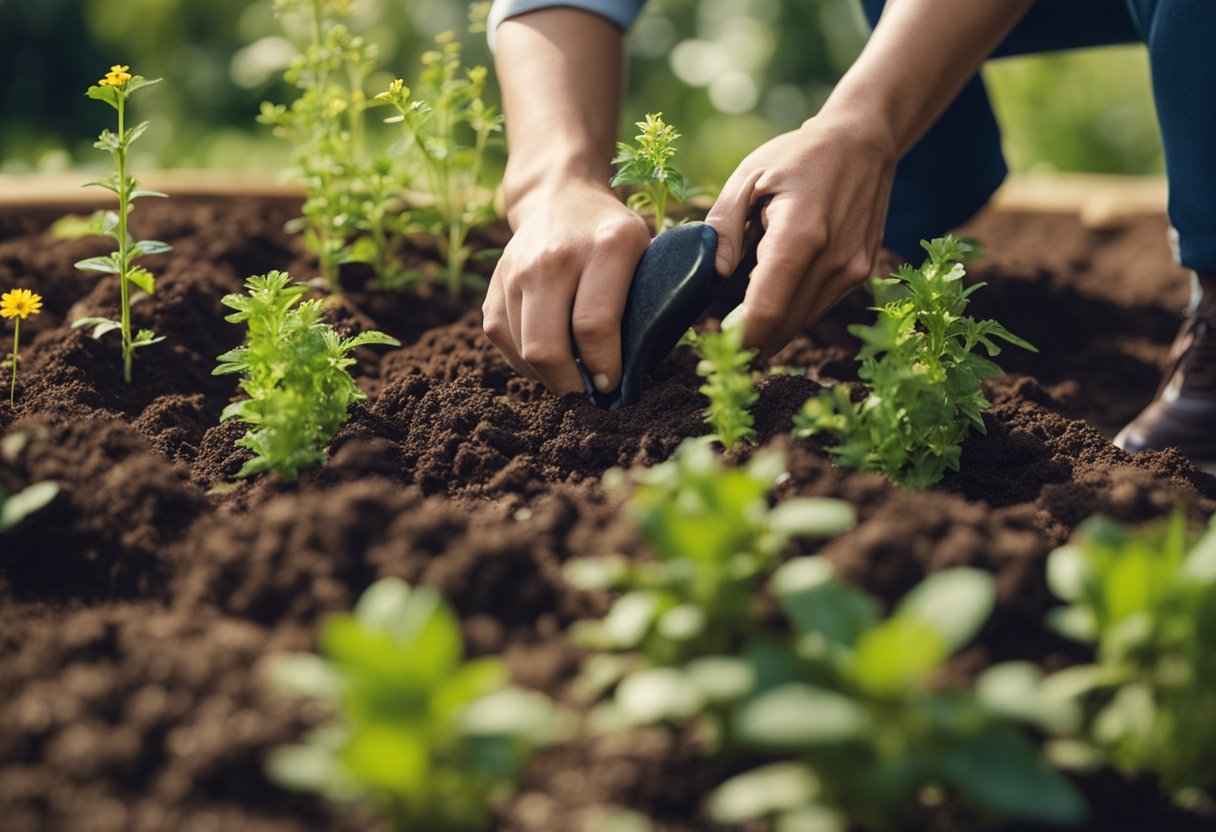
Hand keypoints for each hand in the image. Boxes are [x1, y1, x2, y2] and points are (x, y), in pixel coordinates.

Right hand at [483, 181, 650, 393]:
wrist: (560, 197)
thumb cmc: (612, 236)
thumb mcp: (645, 252)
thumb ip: (649, 300)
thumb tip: (641, 366)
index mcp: (607, 245)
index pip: (594, 326)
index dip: (604, 367)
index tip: (613, 384)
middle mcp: (554, 257)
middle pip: (546, 346)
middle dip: (569, 385)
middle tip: (587, 394)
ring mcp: (517, 269)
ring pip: (522, 350)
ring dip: (549, 376)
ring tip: (572, 376)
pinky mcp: (494, 284)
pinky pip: (502, 340)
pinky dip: (525, 361)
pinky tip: (549, 357)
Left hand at [705, 112, 897, 358]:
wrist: (863, 143)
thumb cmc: (799, 156)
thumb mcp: (748, 176)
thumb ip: (724, 225)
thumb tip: (714, 273)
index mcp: (799, 234)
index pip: (767, 309)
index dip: (741, 336)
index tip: (719, 342)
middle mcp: (832, 258)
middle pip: (784, 325)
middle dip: (753, 338)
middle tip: (725, 336)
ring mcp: (852, 269)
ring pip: (802, 321)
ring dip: (774, 328)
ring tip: (747, 316)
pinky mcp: (861, 273)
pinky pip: (819, 307)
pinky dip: (795, 311)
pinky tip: (776, 296)